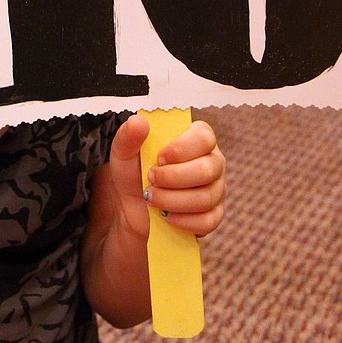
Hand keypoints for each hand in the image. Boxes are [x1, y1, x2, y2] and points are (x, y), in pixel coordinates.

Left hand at [136, 116, 225, 235]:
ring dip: (172, 200)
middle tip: (150, 179)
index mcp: (197, 139)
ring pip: (206, 198)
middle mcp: (213, 161)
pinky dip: (182, 221)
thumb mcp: (124, 154)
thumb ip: (129, 136)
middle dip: (172, 178)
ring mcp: (217, 189)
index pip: (204, 137)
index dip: (180, 149)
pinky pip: (208, 221)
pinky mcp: (215, 214)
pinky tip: (166, 216)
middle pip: (207, 169)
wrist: (133, 210)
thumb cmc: (134, 175)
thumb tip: (138, 121)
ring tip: (152, 198)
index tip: (159, 158)